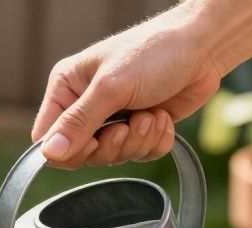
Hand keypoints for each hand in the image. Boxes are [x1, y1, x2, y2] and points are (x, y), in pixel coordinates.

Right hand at [32, 10, 223, 168]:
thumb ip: (79, 122)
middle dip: (112, 145)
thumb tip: (49, 153)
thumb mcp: (111, 86)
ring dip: (138, 141)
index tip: (94, 141)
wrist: (204, 46)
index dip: (69, 150)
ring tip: (151, 114)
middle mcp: (86, 105)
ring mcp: (114, 118)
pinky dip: (155, 141)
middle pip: (82, 154)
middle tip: (128, 126)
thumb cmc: (155, 52)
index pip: (47, 138)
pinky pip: (140, 155)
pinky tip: (163, 118)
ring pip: (113, 157)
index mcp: (67, 88)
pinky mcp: (140, 128)